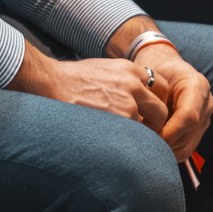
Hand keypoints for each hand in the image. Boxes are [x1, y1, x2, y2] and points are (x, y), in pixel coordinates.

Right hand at [10, 48, 170, 135]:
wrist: (50, 81)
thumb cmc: (69, 79)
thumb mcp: (102, 70)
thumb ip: (121, 80)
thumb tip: (129, 97)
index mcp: (129, 69)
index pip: (161, 86)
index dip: (157, 101)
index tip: (148, 112)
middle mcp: (133, 83)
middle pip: (161, 108)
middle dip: (156, 123)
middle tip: (144, 132)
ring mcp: (128, 101)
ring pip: (150, 124)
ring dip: (142, 134)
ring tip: (127, 140)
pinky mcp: (120, 117)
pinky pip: (135, 134)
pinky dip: (129, 140)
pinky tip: (116, 142)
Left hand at [137, 51, 212, 158]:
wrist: (166, 66)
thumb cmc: (155, 70)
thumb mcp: (152, 78)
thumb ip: (152, 99)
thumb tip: (143, 126)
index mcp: (197, 86)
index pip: (188, 116)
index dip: (169, 131)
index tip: (149, 135)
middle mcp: (206, 103)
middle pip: (188, 134)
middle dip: (164, 142)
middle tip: (141, 144)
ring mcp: (205, 117)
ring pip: (187, 145)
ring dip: (165, 149)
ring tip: (145, 144)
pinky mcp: (199, 129)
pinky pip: (186, 148)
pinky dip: (169, 152)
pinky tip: (153, 147)